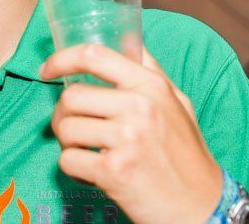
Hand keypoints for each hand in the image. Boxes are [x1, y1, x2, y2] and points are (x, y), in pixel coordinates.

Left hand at [40, 43, 222, 223]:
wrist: (201, 205)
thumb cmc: (187, 154)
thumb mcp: (178, 103)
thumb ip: (151, 73)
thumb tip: (127, 44)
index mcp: (151, 85)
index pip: (94, 55)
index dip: (62, 59)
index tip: (47, 69)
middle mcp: (138, 106)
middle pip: (71, 96)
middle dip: (63, 114)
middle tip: (74, 129)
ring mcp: (126, 138)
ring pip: (65, 128)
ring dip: (68, 144)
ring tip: (87, 153)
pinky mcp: (113, 170)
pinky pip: (67, 160)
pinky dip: (73, 169)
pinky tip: (91, 173)